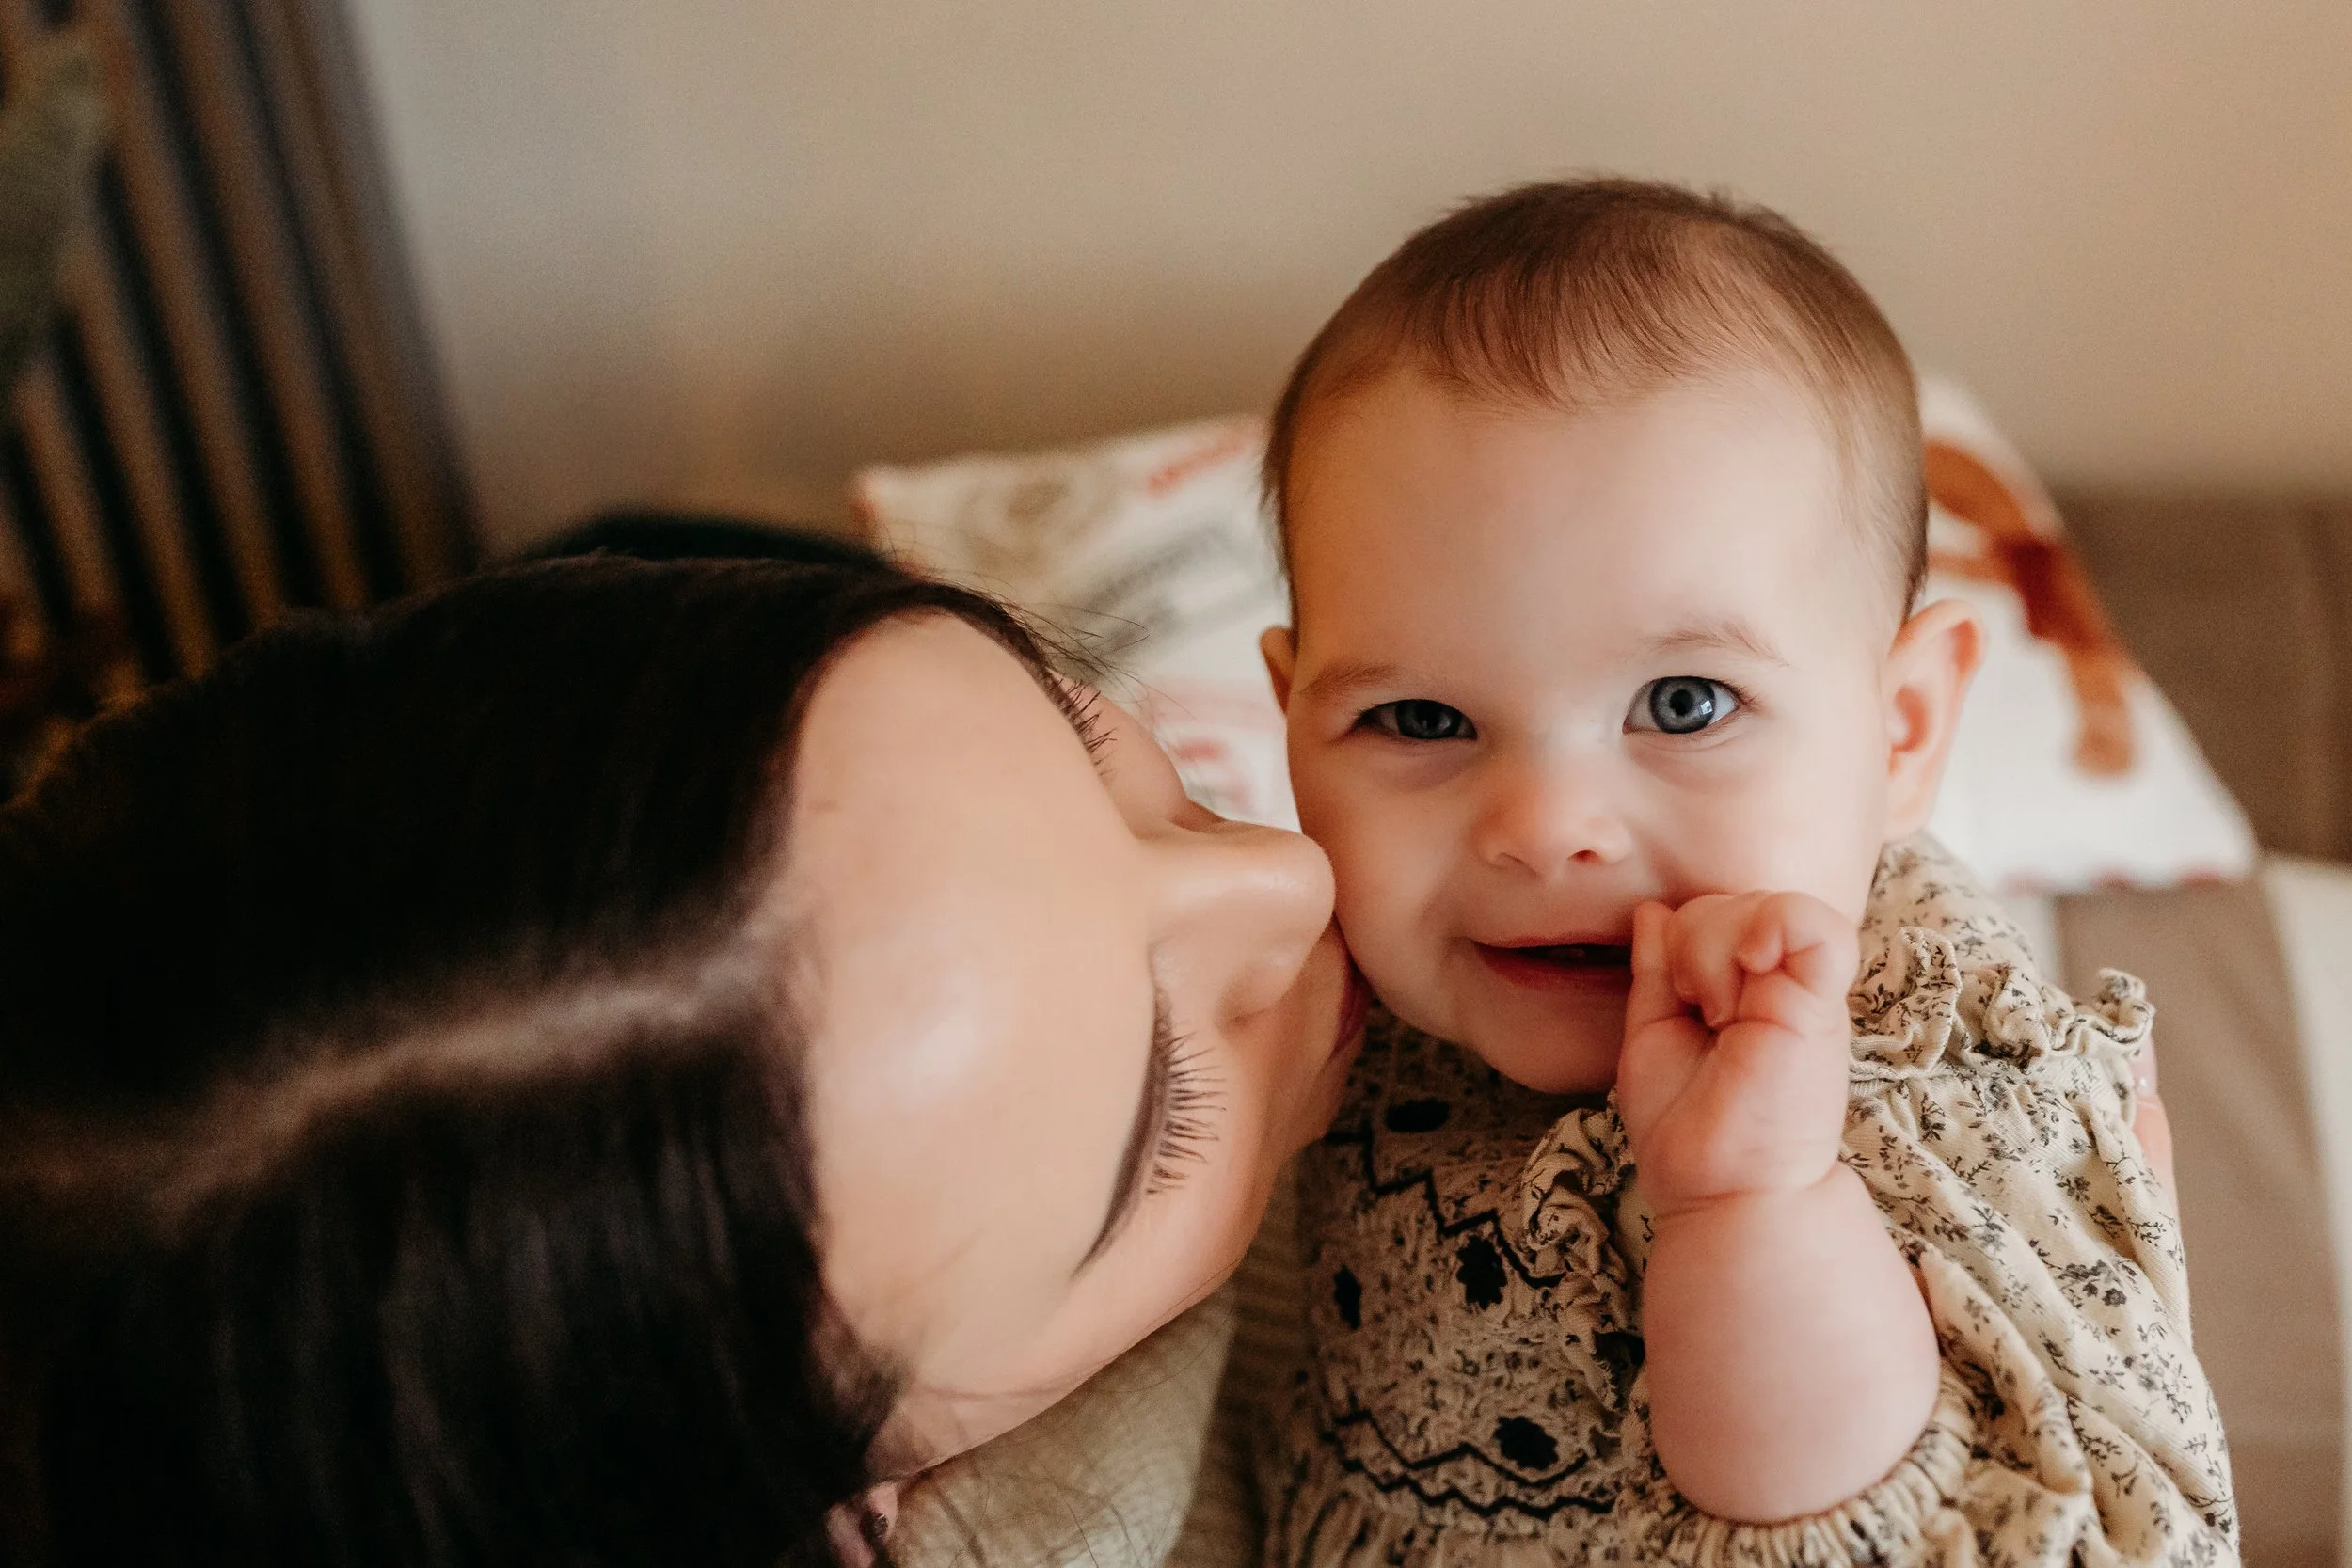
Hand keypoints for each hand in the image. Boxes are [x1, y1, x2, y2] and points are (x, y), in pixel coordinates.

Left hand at [1616, 892, 1859, 1217]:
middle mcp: (1785, 983)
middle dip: (1693, 940)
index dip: (1682, 934)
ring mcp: (1807, 992)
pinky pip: (1817, 923)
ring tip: (1717, 1010)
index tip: (1677, 997)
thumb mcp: (1655, 1029)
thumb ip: (1658, 969)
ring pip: (1768, 903)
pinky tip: (1746, 978)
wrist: (1719, 1189)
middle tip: (1697, 1008)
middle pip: (1736, 900)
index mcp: (1750, 987)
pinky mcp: (1821, 1006)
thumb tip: (1653, 910)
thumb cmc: (1687, 1126)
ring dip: (1717, 946)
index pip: (1718, 910)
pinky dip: (1771, 929)